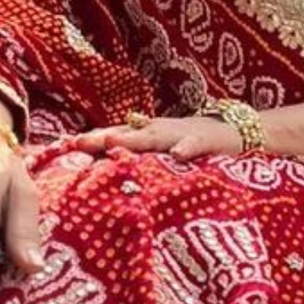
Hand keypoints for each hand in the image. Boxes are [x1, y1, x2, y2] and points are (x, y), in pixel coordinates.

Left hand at [60, 115, 244, 159]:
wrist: (239, 131)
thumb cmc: (195, 144)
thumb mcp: (164, 150)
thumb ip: (140, 158)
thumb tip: (107, 172)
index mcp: (149, 134)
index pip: (115, 135)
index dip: (91, 140)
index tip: (64, 147)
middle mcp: (160, 130)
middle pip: (126, 133)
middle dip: (101, 138)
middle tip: (77, 143)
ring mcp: (182, 133)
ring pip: (155, 136)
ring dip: (134, 140)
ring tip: (113, 144)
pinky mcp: (208, 141)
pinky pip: (196, 144)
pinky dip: (187, 148)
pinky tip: (178, 155)